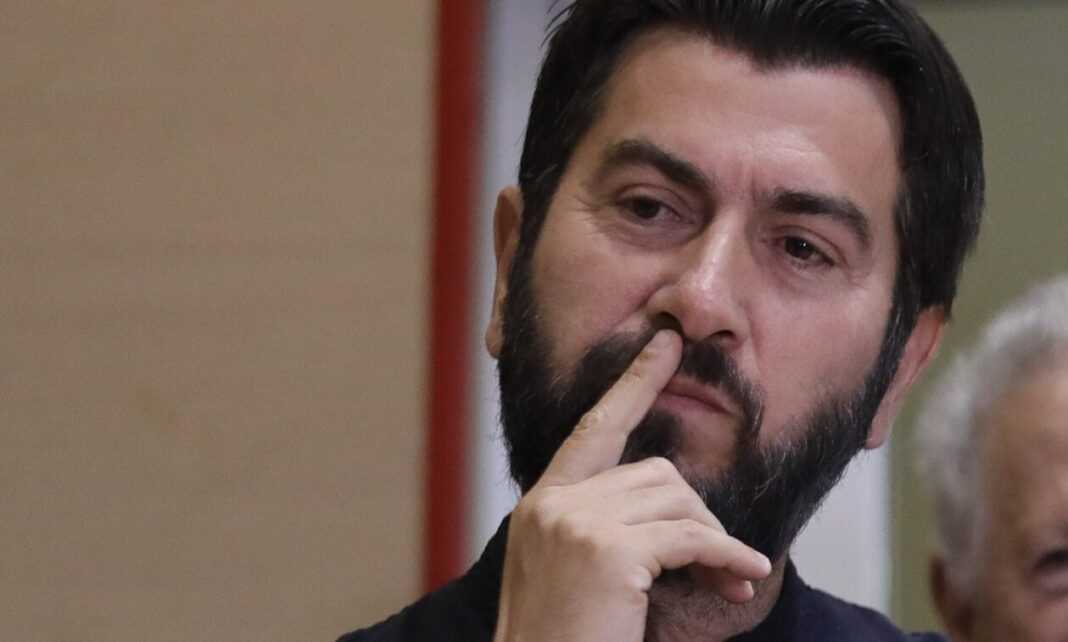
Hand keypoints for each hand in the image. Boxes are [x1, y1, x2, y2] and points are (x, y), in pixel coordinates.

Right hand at [493, 330, 771, 641]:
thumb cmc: (565, 640)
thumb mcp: (575, 575)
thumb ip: (604, 528)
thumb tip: (676, 505)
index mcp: (541, 506)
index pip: (593, 429)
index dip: (632, 383)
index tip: (664, 345)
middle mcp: (551, 505)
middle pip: (653, 472)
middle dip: (698, 515)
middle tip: (724, 560)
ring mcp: (574, 524)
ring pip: (676, 501)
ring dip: (714, 540)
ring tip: (728, 579)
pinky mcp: (606, 552)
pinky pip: (690, 538)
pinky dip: (725, 557)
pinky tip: (742, 580)